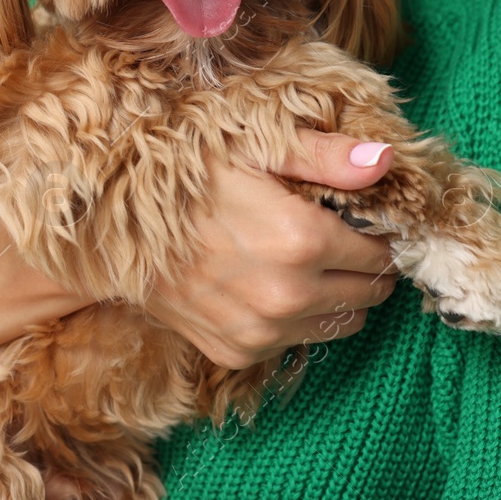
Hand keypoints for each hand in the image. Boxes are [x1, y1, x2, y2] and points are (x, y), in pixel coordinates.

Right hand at [143, 128, 398, 369]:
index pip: (379, 251)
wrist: (113, 230)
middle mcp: (287, 295)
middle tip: (341, 238)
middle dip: (366, 266)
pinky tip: (272, 283)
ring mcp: (262, 330)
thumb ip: (326, 156)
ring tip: (308, 262)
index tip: (361, 218)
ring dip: (338, 296)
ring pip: (341, 324)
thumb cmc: (186, 177)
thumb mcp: (255, 147)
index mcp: (301, 240)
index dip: (376, 232)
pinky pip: (297, 342)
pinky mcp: (237, 352)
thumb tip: (388, 161)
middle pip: (368, 292)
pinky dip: (298, 318)